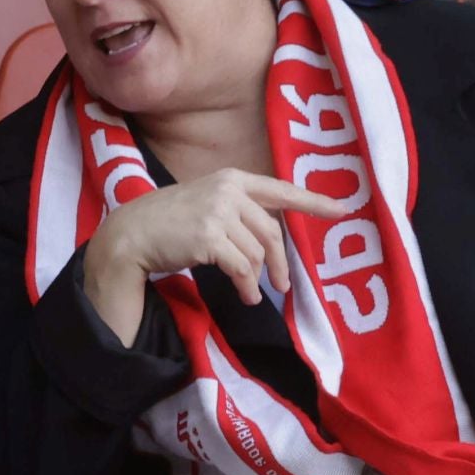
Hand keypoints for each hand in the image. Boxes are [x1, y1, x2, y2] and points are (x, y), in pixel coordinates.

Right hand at [84, 167, 348, 341]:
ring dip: (258, 279)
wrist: (132, 234)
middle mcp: (228, 190)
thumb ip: (238, 212)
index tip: (342, 210)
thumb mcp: (206, 204)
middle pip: (271, 231)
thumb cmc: (169, 224)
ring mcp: (218, 211)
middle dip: (280, 261)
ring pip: (257, 252)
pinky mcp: (210, 236)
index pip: (280, 189)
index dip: (313, 202)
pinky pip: (242, 267)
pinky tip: (244, 296)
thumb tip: (271, 244)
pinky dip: (247, 286)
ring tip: (250, 293)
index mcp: (231, 179)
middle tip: (283, 286)